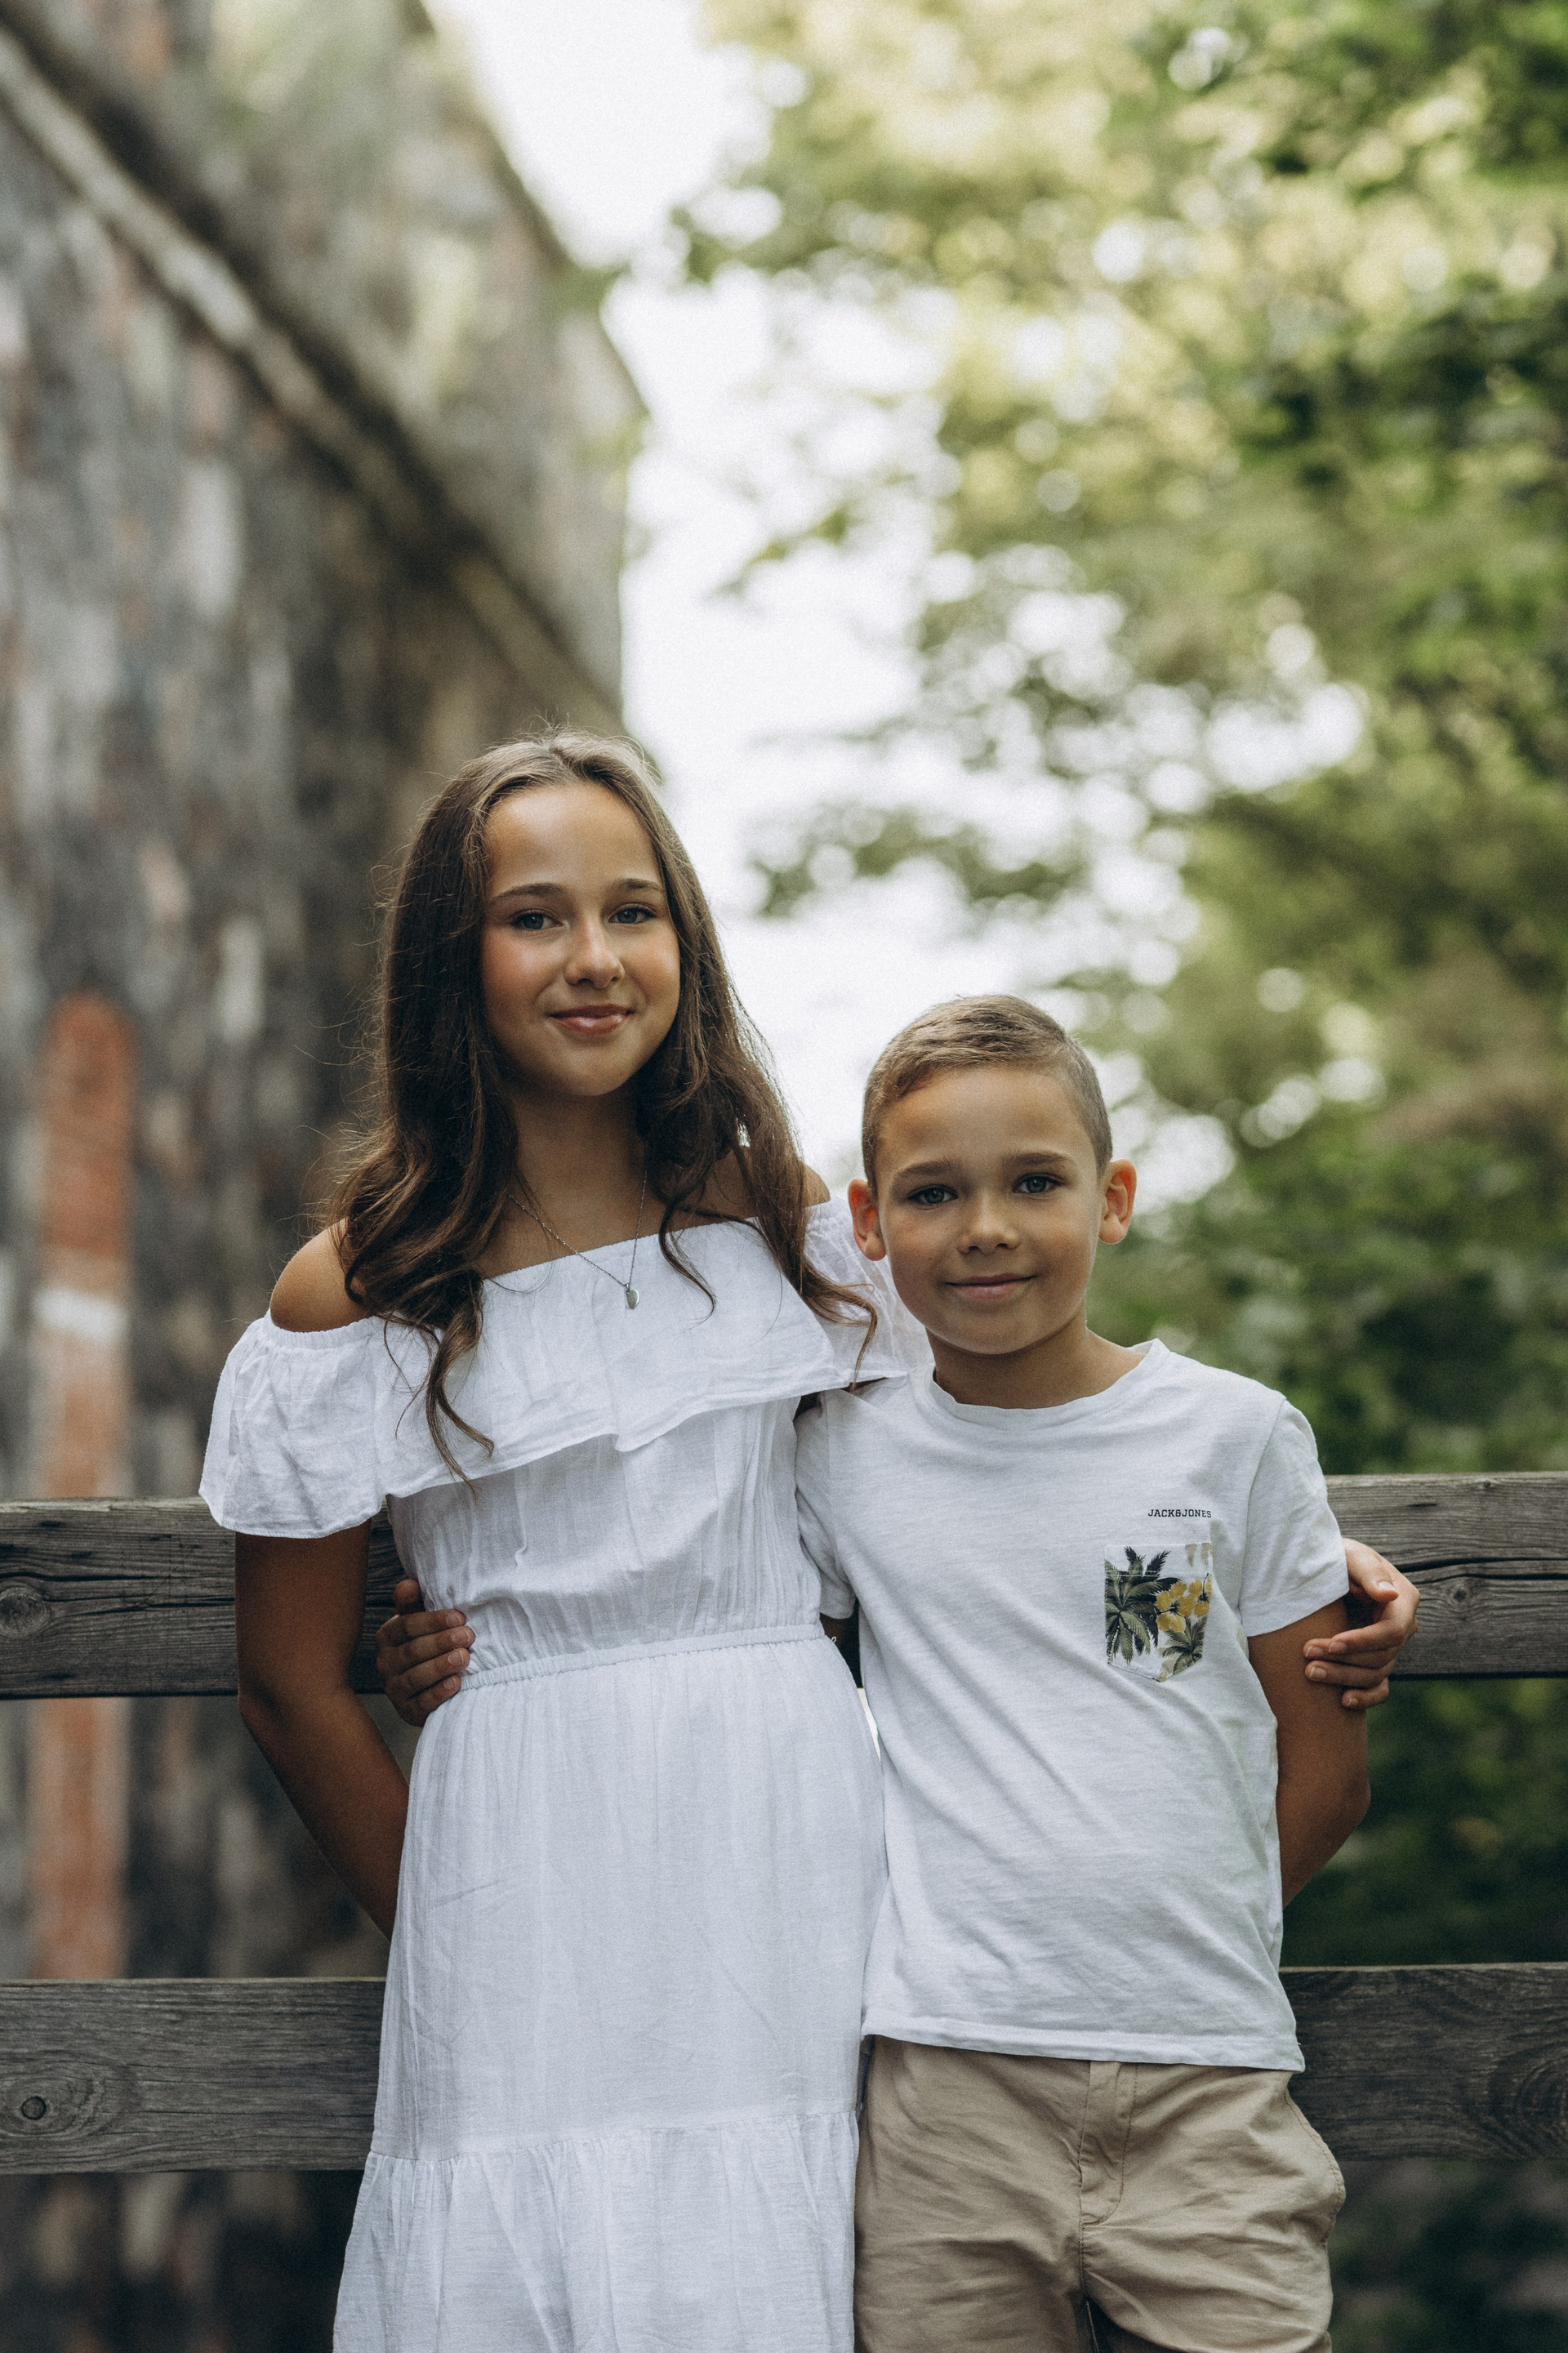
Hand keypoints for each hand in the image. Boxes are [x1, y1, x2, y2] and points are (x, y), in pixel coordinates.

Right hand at [375, 1578, 473, 1726]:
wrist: (433, 1684)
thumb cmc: (431, 1642)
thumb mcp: (424, 1621)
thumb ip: (415, 1603)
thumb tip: (408, 1584)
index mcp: (387, 1636)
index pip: (406, 1626)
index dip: (433, 1621)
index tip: (459, 1617)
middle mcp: (385, 1663)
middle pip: (412, 1651)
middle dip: (441, 1642)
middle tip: (467, 1636)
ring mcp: (393, 1689)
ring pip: (414, 1677)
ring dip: (440, 1667)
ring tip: (464, 1658)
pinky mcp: (406, 1711)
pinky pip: (421, 1703)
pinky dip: (439, 1693)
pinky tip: (456, 1683)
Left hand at [1303, 1540, 1418, 1710]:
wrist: (1322, 1568)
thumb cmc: (1336, 1556)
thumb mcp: (1350, 1555)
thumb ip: (1369, 1572)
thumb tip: (1390, 1595)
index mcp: (1403, 1599)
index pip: (1391, 1631)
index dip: (1362, 1641)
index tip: (1331, 1643)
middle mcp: (1402, 1625)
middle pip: (1382, 1657)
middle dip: (1344, 1660)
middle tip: (1307, 1658)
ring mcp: (1390, 1646)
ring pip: (1376, 1674)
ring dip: (1343, 1678)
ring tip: (1309, 1673)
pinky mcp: (1376, 1660)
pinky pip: (1380, 1689)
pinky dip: (1365, 1698)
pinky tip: (1342, 1701)